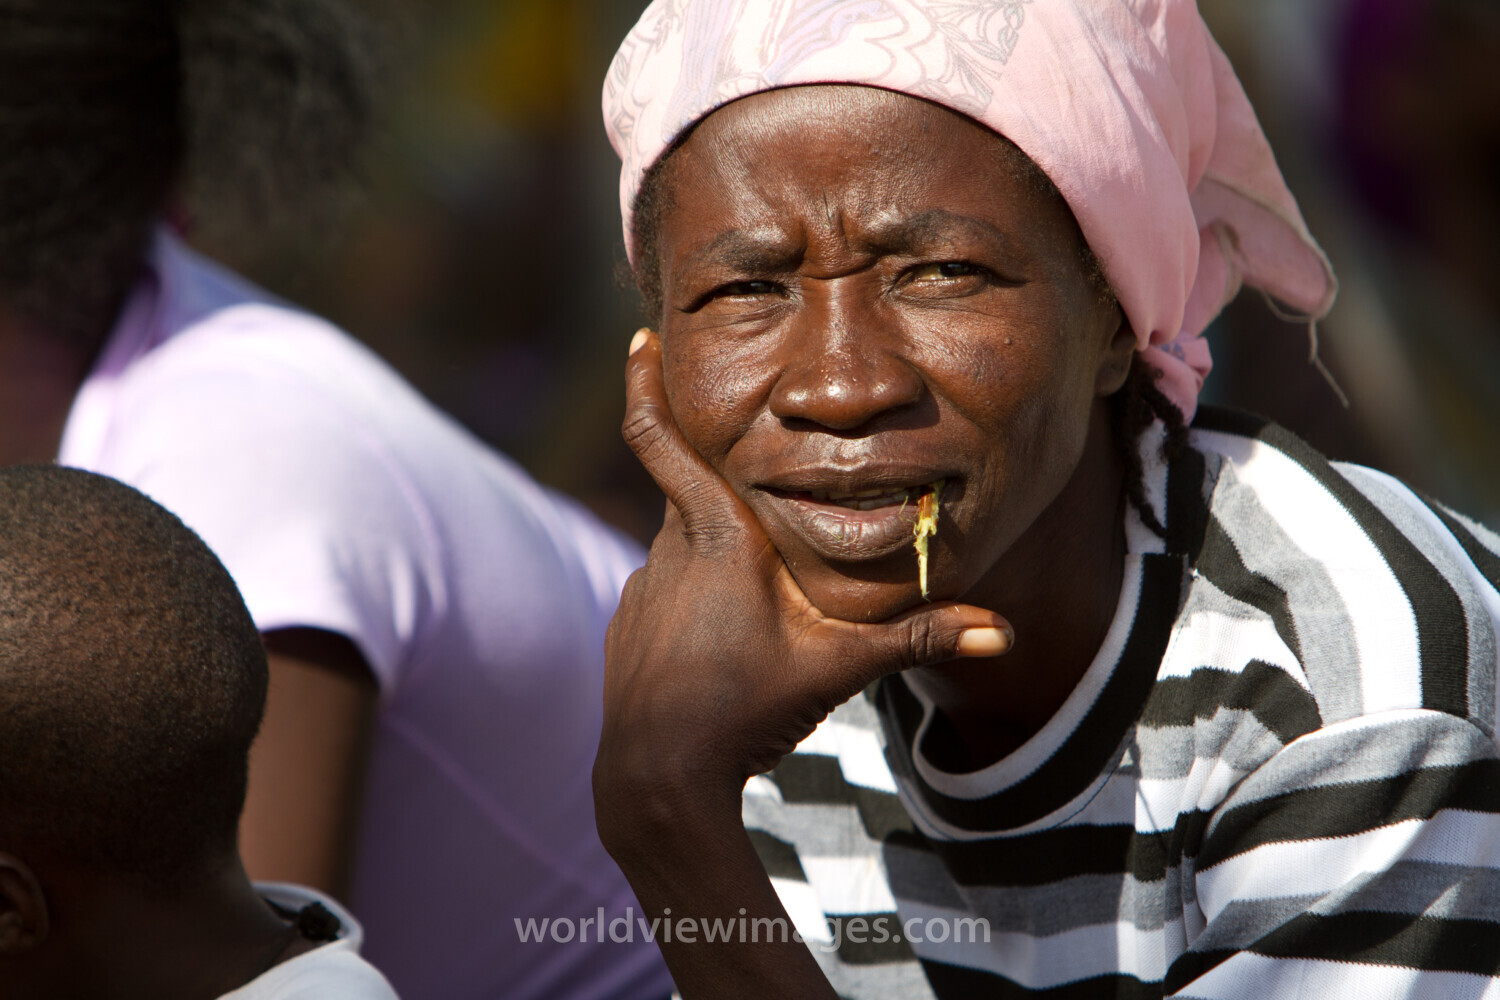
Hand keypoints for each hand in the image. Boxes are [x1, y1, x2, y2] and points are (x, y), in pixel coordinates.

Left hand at [596, 329, 1011, 833]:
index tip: (638, 335)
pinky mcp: (628, 628)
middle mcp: (667, 548)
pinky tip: (725, 639)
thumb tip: (1005, 633)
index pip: (660, 436)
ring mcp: (641, 589)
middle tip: (770, 477)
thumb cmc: (746, 707)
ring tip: (756, 589)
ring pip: (685, 545)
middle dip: (731, 481)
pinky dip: (696, 597)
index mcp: (716, 534)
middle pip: (699, 492)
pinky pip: (667, 590)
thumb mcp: (839, 666)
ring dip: (720, 551)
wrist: (658, 778)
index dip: (643, 380)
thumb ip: (918, 639)